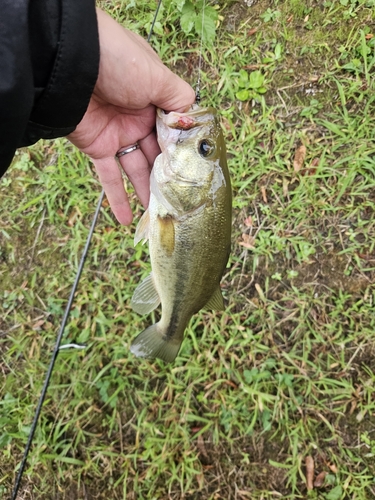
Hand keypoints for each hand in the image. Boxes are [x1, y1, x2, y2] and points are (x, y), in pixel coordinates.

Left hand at [68, 8, 194, 224]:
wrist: (70, 63)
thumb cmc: (119, 61)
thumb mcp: (158, 76)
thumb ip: (178, 100)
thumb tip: (193, 118)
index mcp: (155, 99)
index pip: (174, 131)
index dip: (184, 151)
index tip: (196, 174)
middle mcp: (139, 118)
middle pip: (158, 154)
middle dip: (169, 177)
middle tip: (182, 202)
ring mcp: (118, 134)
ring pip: (138, 169)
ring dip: (147, 193)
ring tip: (161, 217)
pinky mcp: (97, 147)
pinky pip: (109, 177)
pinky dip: (116, 199)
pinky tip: (126, 221)